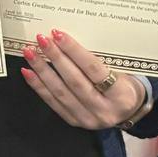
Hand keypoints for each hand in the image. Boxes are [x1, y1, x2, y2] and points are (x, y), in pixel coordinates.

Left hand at [21, 30, 145, 129]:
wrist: (129, 109)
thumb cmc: (124, 84)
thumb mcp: (122, 71)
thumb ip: (98, 61)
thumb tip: (65, 39)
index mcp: (122, 96)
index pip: (94, 70)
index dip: (74, 51)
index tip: (58, 34)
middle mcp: (105, 111)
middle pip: (74, 81)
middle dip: (55, 58)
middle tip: (41, 40)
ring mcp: (88, 119)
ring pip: (60, 92)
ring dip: (42, 70)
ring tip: (30, 53)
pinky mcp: (74, 122)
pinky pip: (52, 102)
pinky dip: (38, 86)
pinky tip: (28, 72)